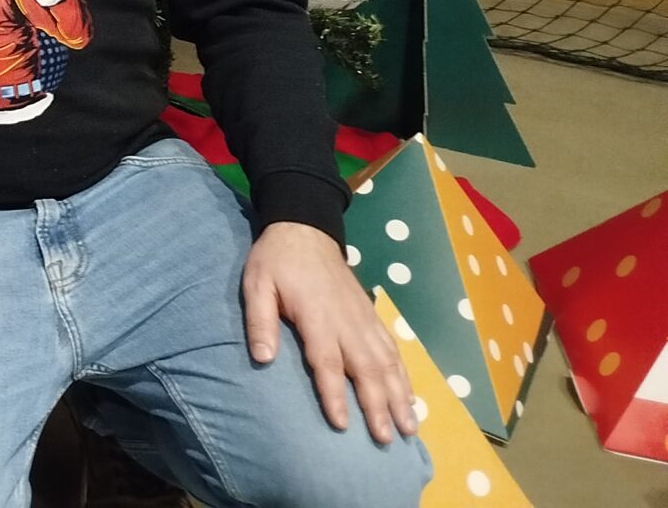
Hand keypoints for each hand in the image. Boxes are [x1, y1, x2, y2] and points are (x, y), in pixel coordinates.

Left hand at [243, 222, 417, 444]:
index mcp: (317, 317)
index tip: (342, 425)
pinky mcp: (372, 315)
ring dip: (399, 396)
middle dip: (378, 406)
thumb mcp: (257, 284)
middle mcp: (347, 322)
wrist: (305, 227)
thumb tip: (263, 359)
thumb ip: (260, 321)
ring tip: (409, 428)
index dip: (334, 395)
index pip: (327, 363)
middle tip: (386, 440)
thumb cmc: (276, 260)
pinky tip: (410, 397)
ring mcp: (364, 319)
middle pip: (366, 370)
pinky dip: (404, 375)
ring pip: (387, 363)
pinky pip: (393, 350)